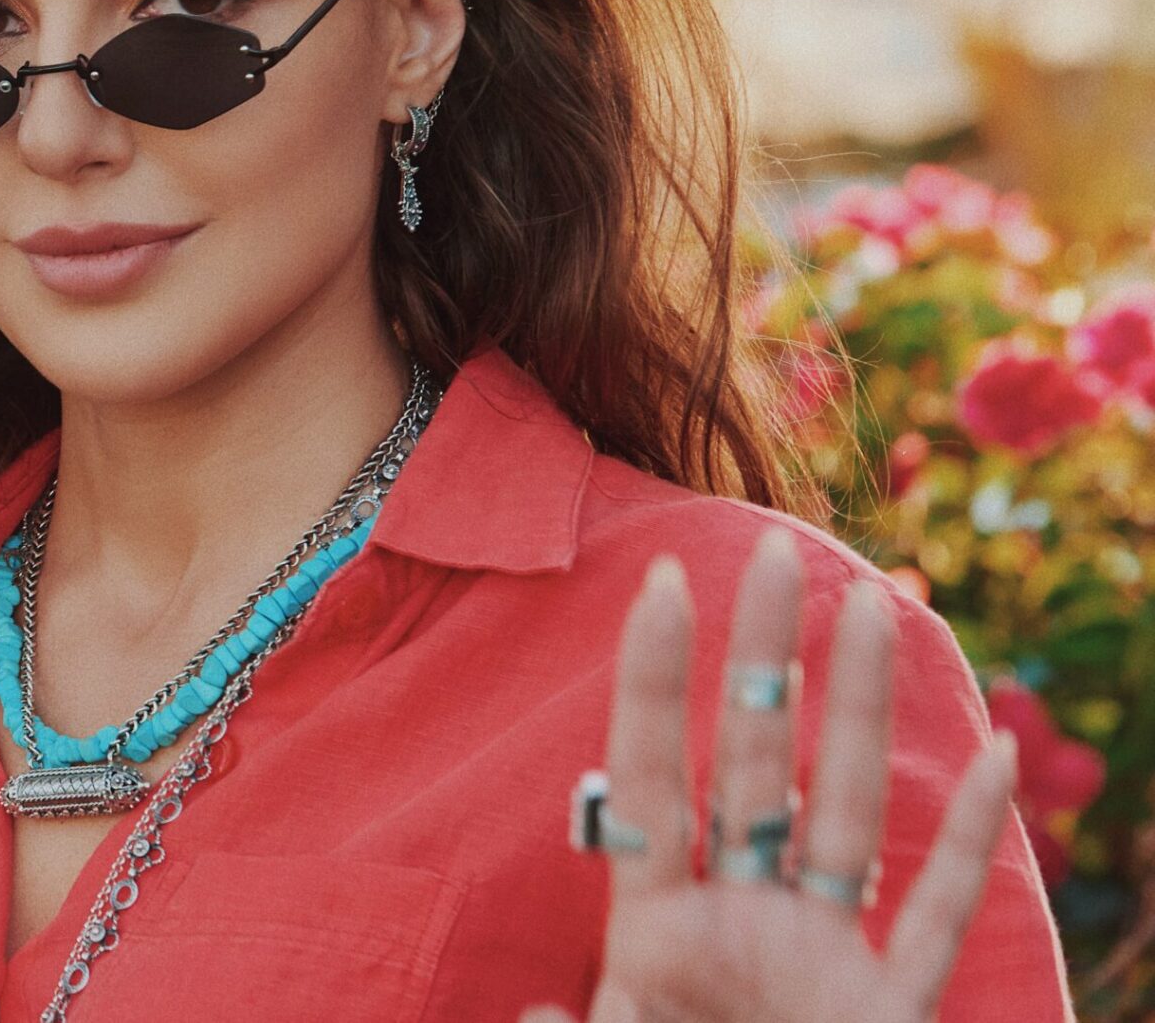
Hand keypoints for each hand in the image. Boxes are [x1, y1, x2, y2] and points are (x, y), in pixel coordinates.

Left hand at [522, 530, 1020, 1022]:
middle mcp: (741, 926)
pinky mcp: (889, 1018)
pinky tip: (995, 766)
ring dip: (864, 717)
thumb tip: (530, 1022)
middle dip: (764, 658)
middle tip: (775, 550)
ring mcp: (820, 965)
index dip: (654, 683)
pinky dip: (968, 850)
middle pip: (752, 764)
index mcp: (655, 936)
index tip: (661, 581)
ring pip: (851, 814)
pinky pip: (931, 922)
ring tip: (873, 608)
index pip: (650, 781)